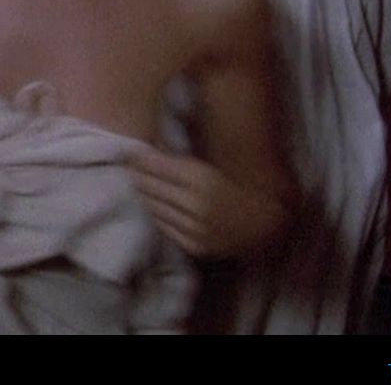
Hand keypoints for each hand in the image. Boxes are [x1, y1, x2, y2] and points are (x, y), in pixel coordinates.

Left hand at [127, 147, 288, 258]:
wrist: (262, 225)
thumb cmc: (235, 189)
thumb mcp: (211, 168)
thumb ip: (179, 160)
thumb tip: (149, 145)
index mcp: (202, 179)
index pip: (155, 165)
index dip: (139, 158)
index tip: (129, 152)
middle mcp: (196, 204)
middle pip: (149, 186)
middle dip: (137, 175)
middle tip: (128, 166)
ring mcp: (194, 228)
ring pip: (152, 207)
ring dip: (144, 194)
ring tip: (138, 184)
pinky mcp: (193, 246)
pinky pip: (162, 226)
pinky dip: (156, 214)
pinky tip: (154, 204)